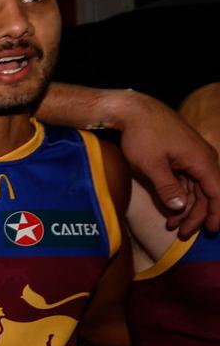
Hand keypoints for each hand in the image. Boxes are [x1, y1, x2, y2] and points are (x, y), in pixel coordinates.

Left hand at [118, 97, 219, 234]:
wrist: (134, 110)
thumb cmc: (142, 135)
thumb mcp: (151, 164)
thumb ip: (167, 187)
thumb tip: (180, 207)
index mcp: (202, 161)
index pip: (217, 193)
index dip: (215, 214)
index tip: (211, 231)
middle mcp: (203, 160)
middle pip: (207, 194)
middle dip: (196, 216)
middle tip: (181, 234)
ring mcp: (193, 158)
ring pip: (196, 189)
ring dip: (186, 208)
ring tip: (171, 226)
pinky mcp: (182, 157)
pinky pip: (187, 181)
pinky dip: (180, 195)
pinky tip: (169, 209)